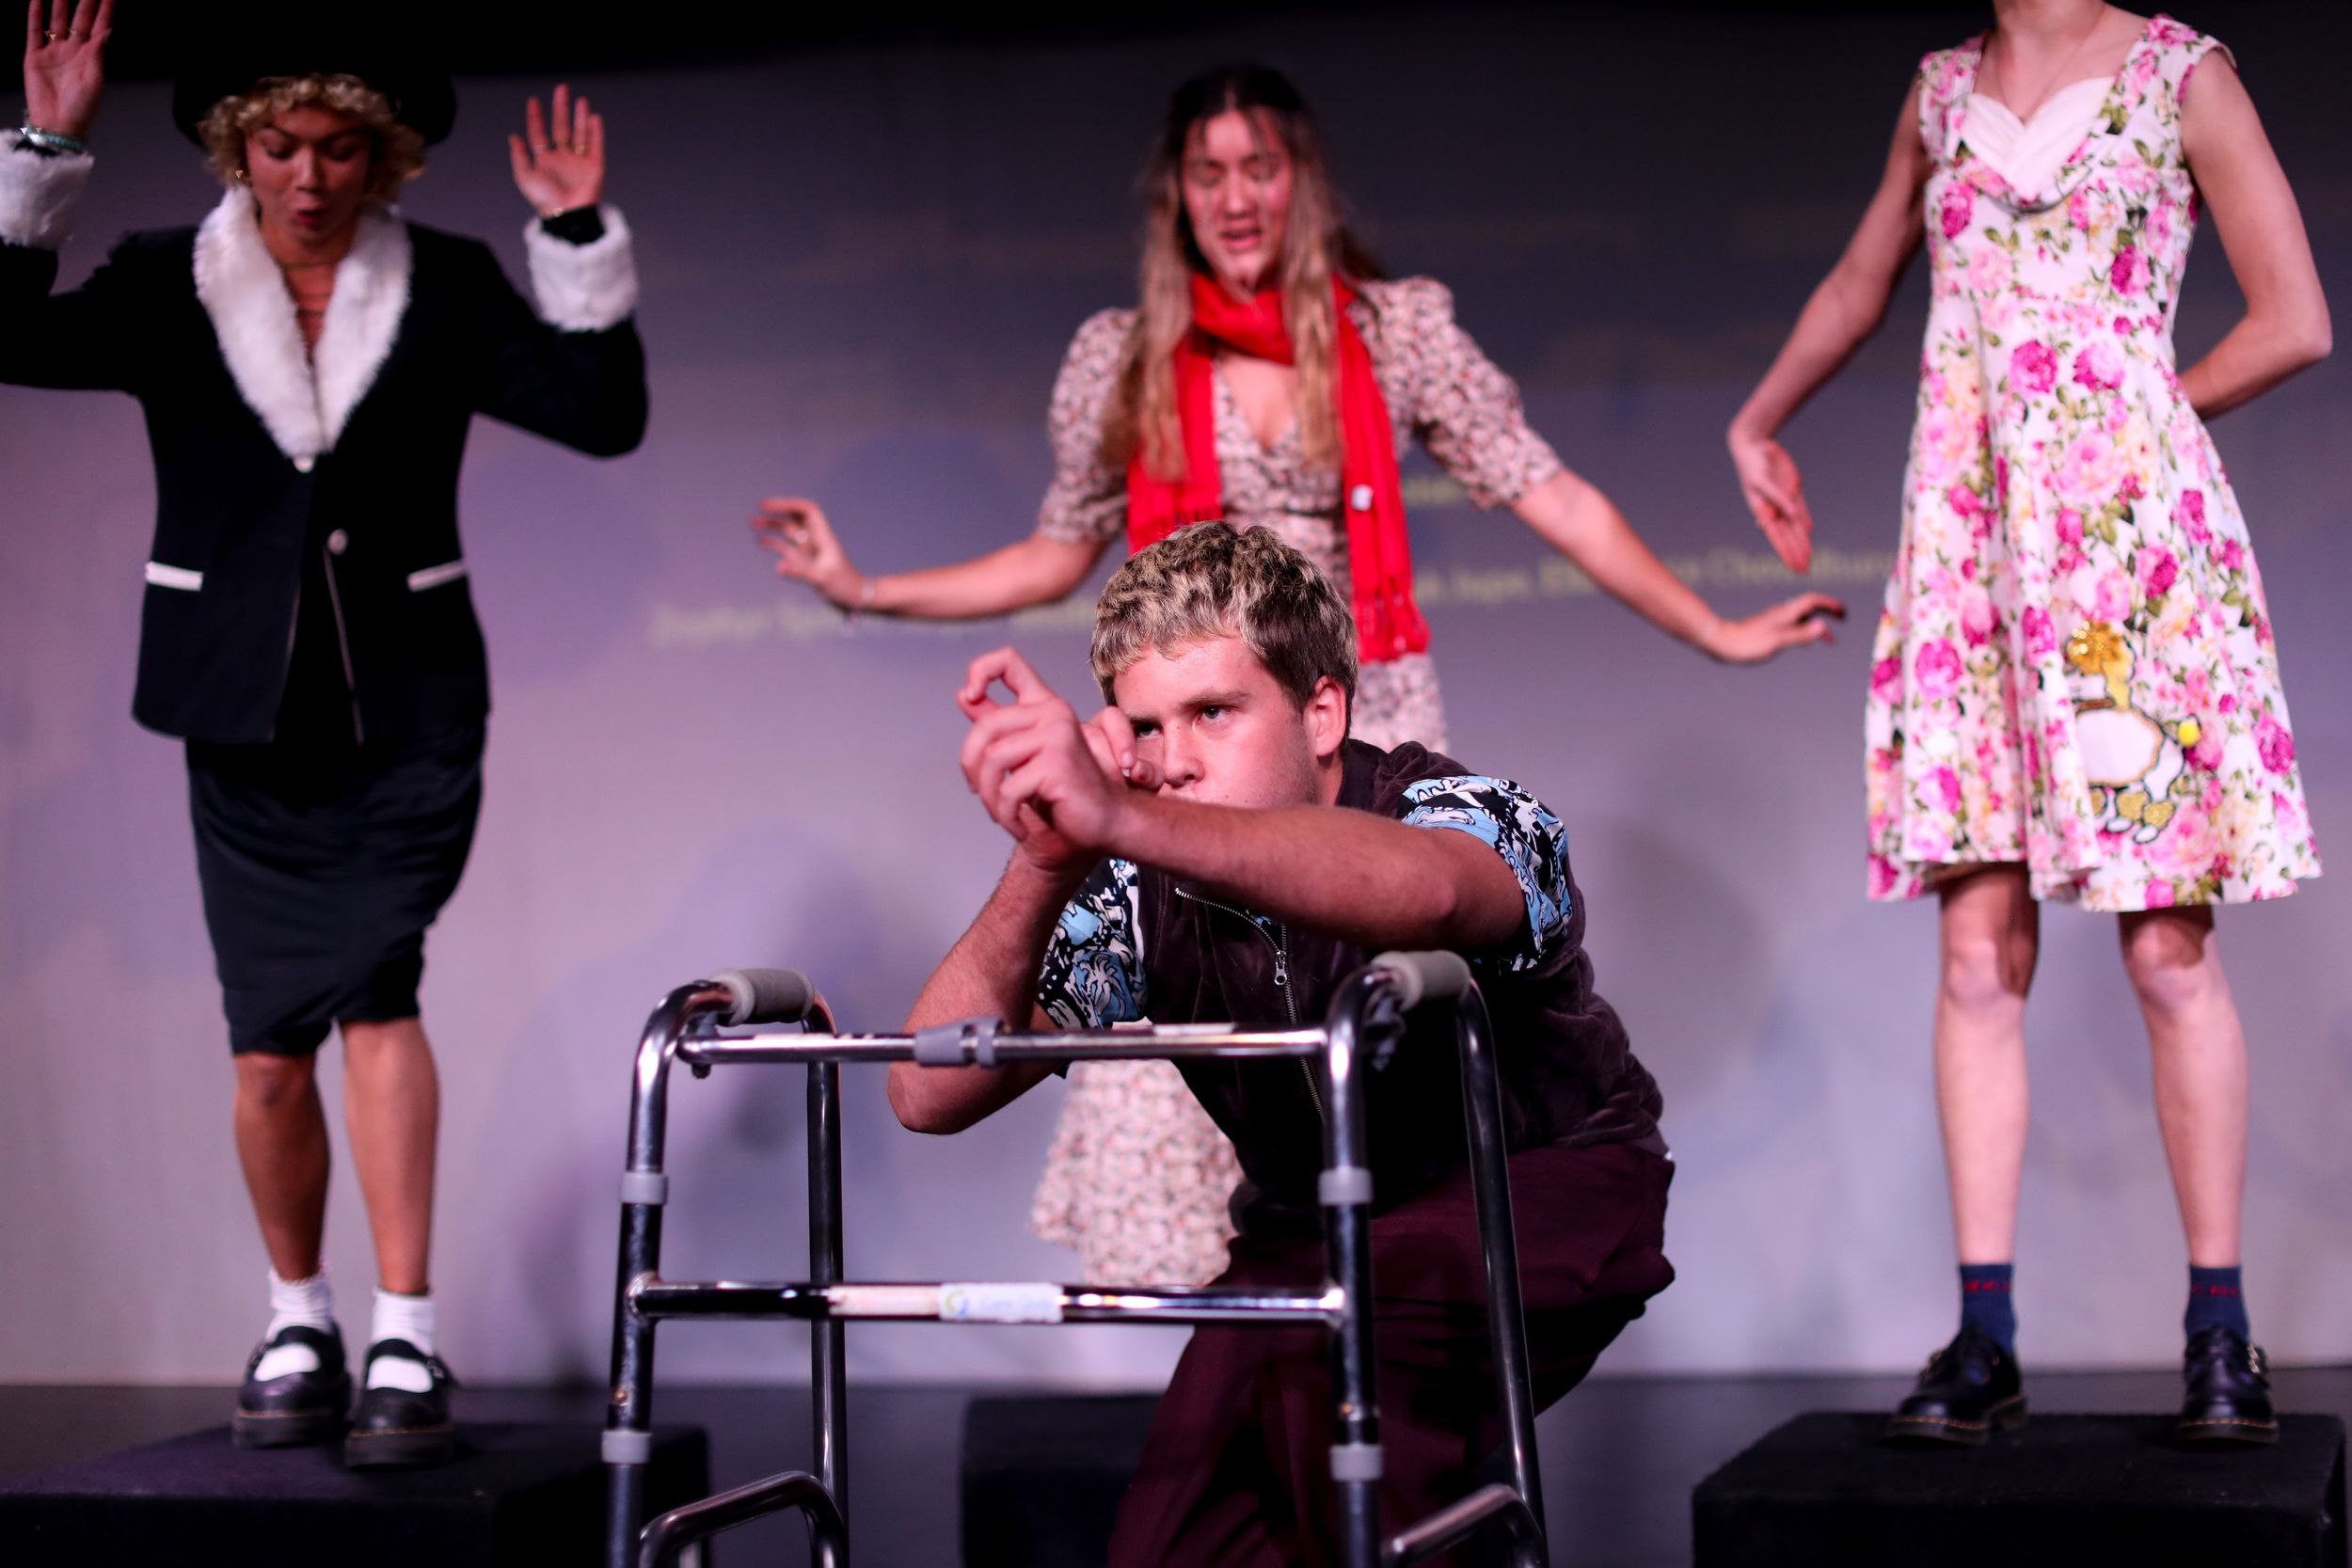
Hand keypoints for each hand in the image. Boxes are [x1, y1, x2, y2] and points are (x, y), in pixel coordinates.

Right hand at [22, 0, 110, 139]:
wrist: (58, 124)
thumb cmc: (81, 107)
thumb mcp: (95, 80)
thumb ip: (98, 53)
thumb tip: (107, 30)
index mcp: (90, 57)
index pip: (98, 28)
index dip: (104, 11)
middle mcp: (72, 50)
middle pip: (78, 20)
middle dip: (85, 2)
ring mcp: (53, 51)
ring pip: (56, 20)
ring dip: (60, 3)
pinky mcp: (35, 56)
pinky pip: (34, 30)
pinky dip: (35, 15)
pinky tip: (37, 0)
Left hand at [508, 83, 603, 216]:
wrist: (568, 216)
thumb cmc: (545, 200)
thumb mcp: (525, 177)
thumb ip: (519, 156)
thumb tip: (513, 136)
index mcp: (544, 160)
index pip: (539, 134)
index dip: (535, 118)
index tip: (533, 101)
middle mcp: (563, 158)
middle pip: (561, 128)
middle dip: (561, 109)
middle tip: (561, 89)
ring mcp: (580, 162)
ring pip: (580, 134)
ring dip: (580, 117)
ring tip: (581, 100)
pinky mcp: (595, 167)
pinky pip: (596, 145)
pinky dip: (596, 132)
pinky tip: (594, 117)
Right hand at [751, 496, 867, 608]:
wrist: (855, 598)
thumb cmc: (844, 587)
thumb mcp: (823, 579)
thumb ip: (801, 572)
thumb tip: (778, 567)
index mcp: (823, 536)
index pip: (808, 510)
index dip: (790, 504)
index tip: (769, 506)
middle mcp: (815, 540)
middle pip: (796, 517)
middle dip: (778, 510)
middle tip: (759, 508)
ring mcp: (809, 550)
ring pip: (789, 531)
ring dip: (772, 525)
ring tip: (752, 523)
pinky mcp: (805, 562)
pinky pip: (786, 548)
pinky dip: (774, 543)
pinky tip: (760, 541)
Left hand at [956, 648, 1155, 873]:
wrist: (1101, 823)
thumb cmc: (1062, 792)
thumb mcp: (1024, 756)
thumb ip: (998, 727)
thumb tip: (965, 695)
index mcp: (1044, 705)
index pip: (1008, 662)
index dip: (980, 670)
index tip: (970, 696)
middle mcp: (1053, 712)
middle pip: (985, 726)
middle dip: (971, 766)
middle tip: (978, 792)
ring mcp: (1057, 734)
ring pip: (993, 759)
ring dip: (990, 797)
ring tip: (1001, 815)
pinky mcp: (1058, 761)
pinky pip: (1010, 788)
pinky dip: (1006, 815)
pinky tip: (1017, 827)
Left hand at [1703, 592, 1846, 663]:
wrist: (1722, 643)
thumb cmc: (1748, 643)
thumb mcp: (1778, 641)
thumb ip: (1800, 635)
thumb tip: (1823, 627)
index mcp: (1786, 613)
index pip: (1813, 601)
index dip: (1830, 604)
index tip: (1843, 612)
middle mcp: (1782, 614)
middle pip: (1810, 608)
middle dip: (1828, 612)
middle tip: (1844, 618)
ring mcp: (1775, 621)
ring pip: (1802, 619)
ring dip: (1818, 626)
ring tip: (1830, 640)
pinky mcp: (1768, 630)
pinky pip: (1793, 627)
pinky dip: (1805, 632)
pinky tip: (1805, 644)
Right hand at [1729, 424, 1813, 573]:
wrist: (1755, 447)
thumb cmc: (1753, 466)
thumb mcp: (1763, 481)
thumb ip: (1780, 499)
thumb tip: (1794, 517)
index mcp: (1763, 512)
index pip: (1778, 538)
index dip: (1787, 554)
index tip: (1794, 567)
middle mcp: (1774, 510)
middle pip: (1788, 537)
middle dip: (1795, 554)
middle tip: (1805, 571)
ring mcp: (1784, 501)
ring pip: (1795, 527)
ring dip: (1801, 542)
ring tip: (1809, 558)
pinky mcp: (1792, 491)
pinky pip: (1800, 510)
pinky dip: (1805, 521)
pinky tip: (1809, 532)